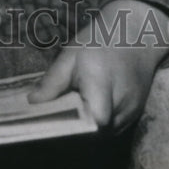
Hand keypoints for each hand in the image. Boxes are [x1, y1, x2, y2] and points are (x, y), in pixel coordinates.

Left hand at [28, 0, 168, 131]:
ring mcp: (131, 113)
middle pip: (95, 134)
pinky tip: (88, 109)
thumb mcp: (71, 55)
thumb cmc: (100, 41)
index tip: (52, 120)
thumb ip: (53, 81)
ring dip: (88, 127)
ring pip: (104, 134)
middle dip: (75, 128)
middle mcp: (121, 105)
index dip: (71, 126)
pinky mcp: (136, 115)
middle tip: (56, 116)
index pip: (91, 122)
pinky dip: (100, 124)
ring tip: (71, 111)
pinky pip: (114, 128)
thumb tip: (33, 102)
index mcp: (102, 88)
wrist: (135, 33)